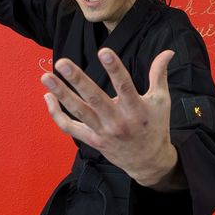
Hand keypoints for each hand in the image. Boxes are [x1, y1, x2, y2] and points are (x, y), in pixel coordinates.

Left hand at [41, 48, 182, 189]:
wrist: (149, 163)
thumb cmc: (156, 127)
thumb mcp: (162, 100)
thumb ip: (160, 74)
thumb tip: (168, 52)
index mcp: (136, 109)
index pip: (124, 86)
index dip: (114, 69)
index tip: (103, 51)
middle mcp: (117, 121)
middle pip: (94, 98)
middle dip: (77, 80)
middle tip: (62, 63)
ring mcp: (102, 131)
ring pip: (78, 112)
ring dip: (61, 94)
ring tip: (46, 77)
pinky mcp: (92, 140)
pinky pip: (70, 128)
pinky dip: (56, 114)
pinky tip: (48, 97)